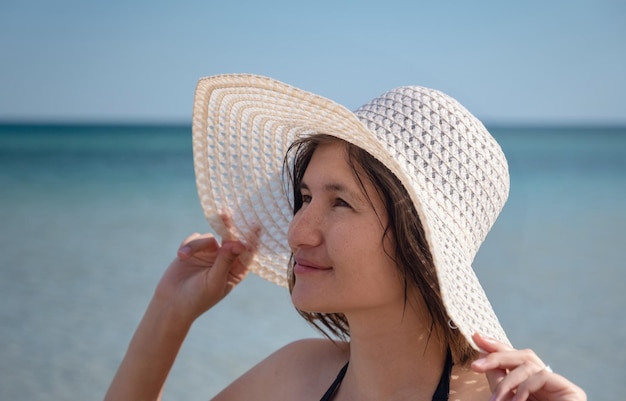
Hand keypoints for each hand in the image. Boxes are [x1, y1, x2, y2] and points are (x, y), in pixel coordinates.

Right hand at [154, 215, 259, 323]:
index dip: (252, 238)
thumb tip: (238, 244)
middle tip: (226, 215)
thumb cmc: (197, 298)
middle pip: (231, 239)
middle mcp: (225, 259)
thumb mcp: (214, 281)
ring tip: (183, 256)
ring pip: (208, 238)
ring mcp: (210, 254)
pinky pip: (194, 239)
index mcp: (236, 270)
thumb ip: (225, 261)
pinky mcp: (194, 250)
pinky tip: (180, 256)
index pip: (247, 252)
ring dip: (195, 245)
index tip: (256, 225)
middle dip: (229, 227)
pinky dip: (187, 245)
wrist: (171, 304)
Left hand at [471, 333, 586, 400]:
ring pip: (529, 364)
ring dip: (507, 381)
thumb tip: (482, 359)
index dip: (496, 346)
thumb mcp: (506, 400)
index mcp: (531, 383)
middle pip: (522, 355)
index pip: (514, 358)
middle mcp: (546, 382)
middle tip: (476, 364)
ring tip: (497, 400)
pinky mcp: (572, 390)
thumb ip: (499, 382)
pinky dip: (524, 388)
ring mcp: (560, 385)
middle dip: (496, 355)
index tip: (476, 337)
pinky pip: (541, 376)